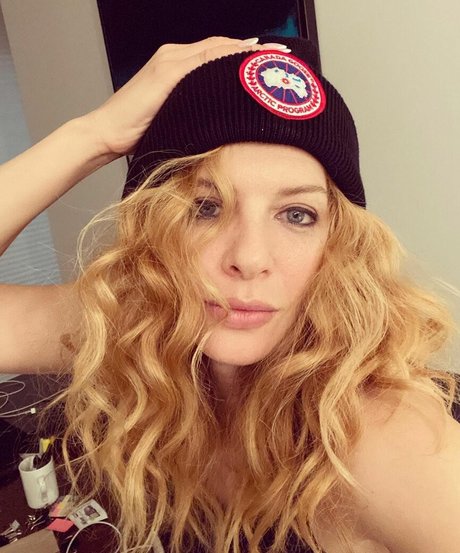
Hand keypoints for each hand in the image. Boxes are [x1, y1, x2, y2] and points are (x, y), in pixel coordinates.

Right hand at [83, 36, 285, 156]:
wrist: (107, 133)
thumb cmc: (137, 131)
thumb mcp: (172, 118)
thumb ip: (192, 110)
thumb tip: (219, 121)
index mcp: (175, 67)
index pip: (216, 55)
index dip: (244, 56)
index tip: (269, 61)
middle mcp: (173, 57)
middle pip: (221, 47)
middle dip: (253, 50)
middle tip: (282, 55)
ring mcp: (169, 62)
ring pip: (216, 49)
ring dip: (247, 52)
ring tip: (273, 56)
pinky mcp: (166, 72)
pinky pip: (204, 60)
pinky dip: (227, 59)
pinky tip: (247, 64)